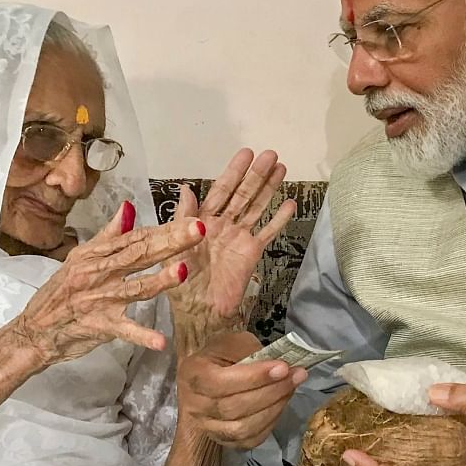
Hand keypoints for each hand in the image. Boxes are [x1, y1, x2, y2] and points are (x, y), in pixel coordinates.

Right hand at [13, 201, 203, 367]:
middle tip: (198, 230)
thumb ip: (108, 236)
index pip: (135, 238)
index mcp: (96, 256)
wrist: (32, 330)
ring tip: (184, 271)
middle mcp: (98, 273)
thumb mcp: (80, 259)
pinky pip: (123, 331)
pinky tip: (161, 342)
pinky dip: (141, 336)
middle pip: (139, 255)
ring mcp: (99, 299)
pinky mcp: (98, 326)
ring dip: (160, 281)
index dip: (164, 229)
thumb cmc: (58, 294)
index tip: (191, 220)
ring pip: (135, 288)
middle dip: (170, 242)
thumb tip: (129, 208)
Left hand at [167, 149, 295, 352]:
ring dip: (269, 188)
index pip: (221, 190)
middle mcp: (223, 224)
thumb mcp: (174, 247)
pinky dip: (279, 219)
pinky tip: (290, 204)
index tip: (247, 154)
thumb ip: (182, 218)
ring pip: (257, 207)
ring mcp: (239, 237)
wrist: (198, 311)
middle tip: (271, 155)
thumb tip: (186, 188)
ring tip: (282, 168)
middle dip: (256, 175)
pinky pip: (268, 232)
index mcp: (202, 220)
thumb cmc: (180, 282)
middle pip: (243, 194)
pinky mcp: (251, 253)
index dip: (234, 172)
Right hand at [177, 330, 307, 448]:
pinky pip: (249, 440)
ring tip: (291, 388)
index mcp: (192, 375)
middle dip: (271, 391)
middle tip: (296, 376)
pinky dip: (269, 423)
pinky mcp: (223, 440)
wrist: (206, 379)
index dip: (254, 377)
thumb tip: (277, 363)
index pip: (221, 382)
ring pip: (242, 428)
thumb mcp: (230, 342)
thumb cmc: (219, 357)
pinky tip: (280, 404)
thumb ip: (248, 350)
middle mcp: (195, 406)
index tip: (283, 367)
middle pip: (233, 408)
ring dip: (274, 408)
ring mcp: (207, 427)